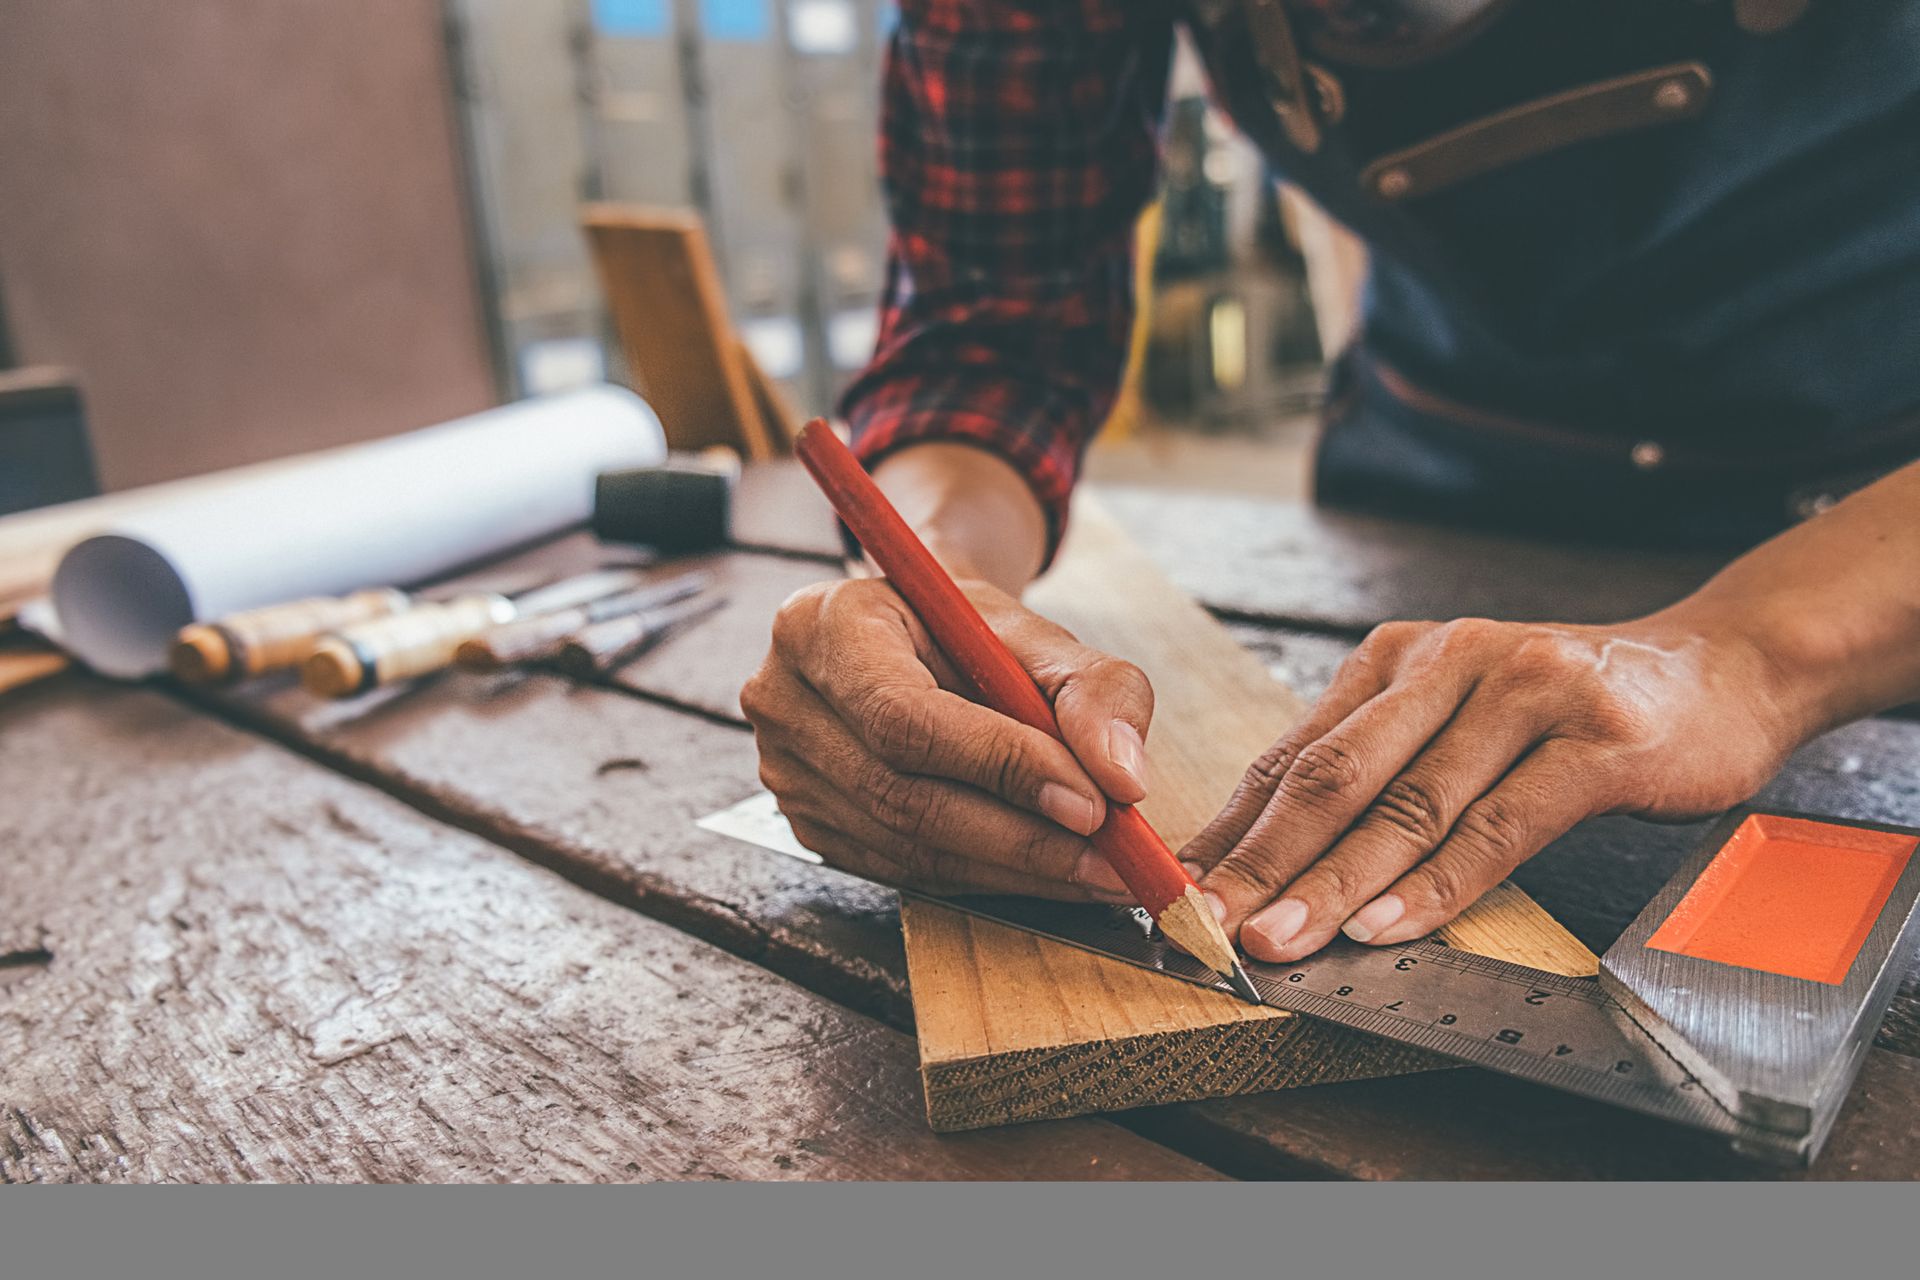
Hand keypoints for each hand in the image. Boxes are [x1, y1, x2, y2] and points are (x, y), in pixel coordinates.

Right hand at [743, 576, 1161, 898]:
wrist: (913, 639)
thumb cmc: (966, 629)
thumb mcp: (1035, 632)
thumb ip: (1093, 687)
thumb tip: (1123, 777)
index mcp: (823, 626)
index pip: (905, 716)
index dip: (1000, 767)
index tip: (1092, 803)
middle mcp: (784, 699)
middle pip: (903, 795)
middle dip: (1022, 836)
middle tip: (1112, 858)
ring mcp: (785, 771)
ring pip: (907, 845)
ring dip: (1014, 869)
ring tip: (1098, 870)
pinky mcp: (808, 824)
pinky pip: (904, 869)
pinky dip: (984, 876)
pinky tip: (1045, 871)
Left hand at [1186, 611, 1815, 961]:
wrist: (1720, 670)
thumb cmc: (1573, 710)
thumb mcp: (1457, 718)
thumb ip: (1376, 771)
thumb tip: (1270, 852)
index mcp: (1399, 660)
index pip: (1294, 753)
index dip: (1232, 828)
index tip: (1179, 888)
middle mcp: (1449, 663)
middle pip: (1333, 776)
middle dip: (1261, 860)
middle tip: (1206, 921)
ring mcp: (1523, 696)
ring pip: (1407, 806)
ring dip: (1332, 883)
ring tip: (1277, 937)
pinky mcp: (1593, 743)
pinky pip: (1497, 827)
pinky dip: (1436, 886)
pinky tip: (1385, 927)